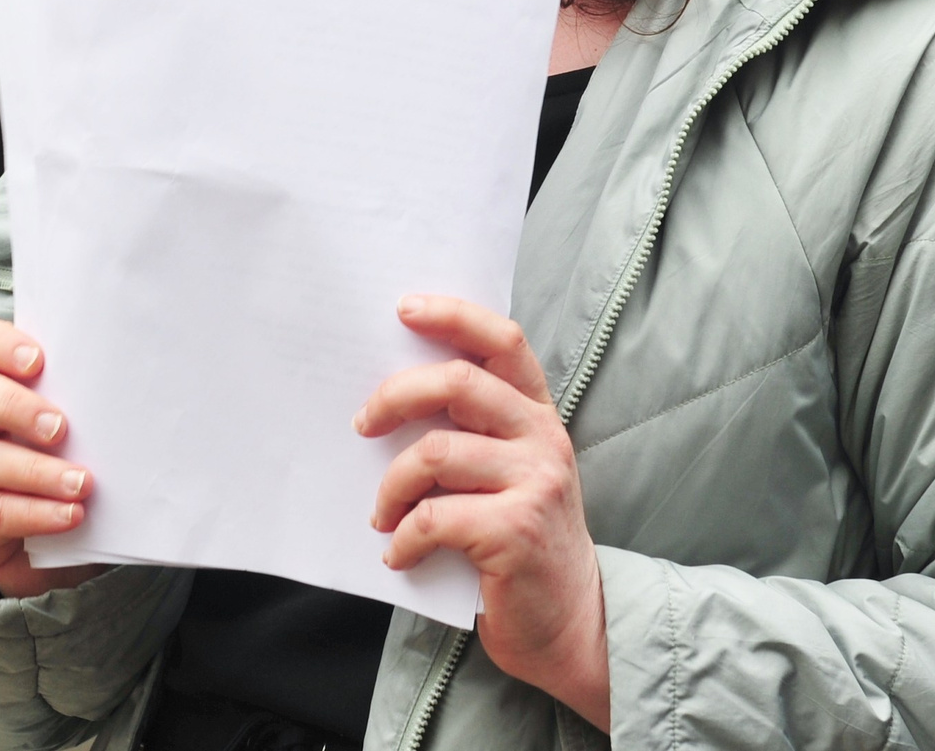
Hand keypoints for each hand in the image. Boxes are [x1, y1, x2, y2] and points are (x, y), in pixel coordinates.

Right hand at [0, 320, 104, 598]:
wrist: (86, 543)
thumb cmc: (97, 466)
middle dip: (14, 406)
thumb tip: (155, 373)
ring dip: (39, 471)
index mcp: (13, 388)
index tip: (37, 361)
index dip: (0, 346)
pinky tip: (72, 515)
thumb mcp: (100, 428)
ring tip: (83, 483)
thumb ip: (108, 401)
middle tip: (60, 427)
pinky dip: (37, 513)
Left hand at [354, 296, 607, 727]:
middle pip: (457, 383)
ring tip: (382, 514)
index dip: (453, 315)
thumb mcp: (511, 476)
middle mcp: (543, 439)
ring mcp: (534, 484)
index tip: (403, 309)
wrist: (573, 626)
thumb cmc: (522, 546)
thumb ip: (473, 435)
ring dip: (390, 487)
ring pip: (434, 453)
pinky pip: (434, 517)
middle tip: (362, 425)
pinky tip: (399, 555)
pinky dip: (403, 538)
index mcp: (538, 415)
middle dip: (395, 397)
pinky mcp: (516, 531)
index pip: (502, 340)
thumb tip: (388, 405)